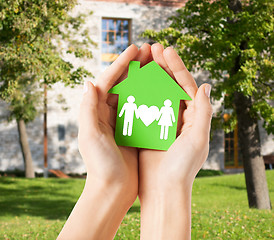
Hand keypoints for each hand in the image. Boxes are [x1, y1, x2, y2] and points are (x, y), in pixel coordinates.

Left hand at [58, 44, 151, 239]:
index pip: (108, 81)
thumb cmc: (100, 165)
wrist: (113, 190)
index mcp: (96, 113)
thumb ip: (87, 109)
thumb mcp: (91, 136)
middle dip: (134, 66)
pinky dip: (151, 97)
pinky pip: (143, 109)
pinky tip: (162, 88)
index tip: (134, 48)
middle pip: (122, 84)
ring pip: (134, 94)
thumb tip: (89, 82)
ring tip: (157, 63)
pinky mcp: (134, 131)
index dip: (121, 64)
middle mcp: (108, 114)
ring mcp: (122, 122)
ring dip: (144, 78)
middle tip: (148, 50)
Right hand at [138, 43, 212, 239]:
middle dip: (162, 66)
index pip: (185, 85)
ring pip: (155, 92)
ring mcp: (161, 121)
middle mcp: (178, 117)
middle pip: (170, 85)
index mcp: (192, 117)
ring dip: (149, 75)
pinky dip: (138, 93)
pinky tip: (130, 82)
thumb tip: (205, 86)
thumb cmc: (181, 168)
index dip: (176, 66)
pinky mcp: (147, 129)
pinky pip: (142, 106)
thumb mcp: (197, 139)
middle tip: (152, 47)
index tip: (166, 50)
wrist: (163, 190)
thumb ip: (203, 112)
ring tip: (141, 59)